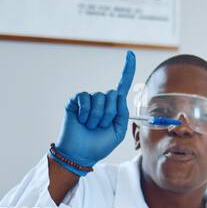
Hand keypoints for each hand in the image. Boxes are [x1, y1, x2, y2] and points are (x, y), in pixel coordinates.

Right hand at [55, 50, 136, 168]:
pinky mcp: (75, 101)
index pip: (122, 85)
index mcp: (114, 107)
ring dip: (97, 116)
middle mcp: (102, 100)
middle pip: (112, 95)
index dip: (128, 69)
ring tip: (91, 126)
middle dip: (110, 114)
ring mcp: (88, 100)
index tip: (130, 54)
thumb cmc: (100, 144)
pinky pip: (85, 98)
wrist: (81, 153)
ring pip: (100, 98)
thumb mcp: (118, 131)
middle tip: (101, 127)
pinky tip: (82, 120)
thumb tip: (118, 94)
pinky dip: (86, 112)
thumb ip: (123, 113)